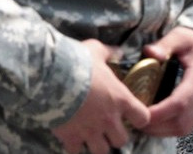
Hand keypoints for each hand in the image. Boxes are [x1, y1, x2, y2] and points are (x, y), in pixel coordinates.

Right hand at [51, 39, 150, 153]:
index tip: (132, 115)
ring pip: (102, 151)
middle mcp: (108, 119)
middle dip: (115, 135)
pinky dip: (74, 147)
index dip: (139, 118)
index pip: (142, 118)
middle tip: (107, 126)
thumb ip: (108, 52)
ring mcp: (90, 130)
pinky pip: (76, 151)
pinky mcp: (71, 137)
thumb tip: (118, 51)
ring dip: (98, 144)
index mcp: (119, 99)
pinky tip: (71, 138)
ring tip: (90, 136)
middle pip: (122, 140)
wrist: (51, 74)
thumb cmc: (76, 61)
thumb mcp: (95, 49)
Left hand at [138, 27, 192, 137]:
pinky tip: (154, 122)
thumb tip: (150, 53)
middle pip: (181, 122)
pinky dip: (169, 129)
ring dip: (162, 130)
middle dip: (156, 125)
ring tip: (141, 122)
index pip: (180, 102)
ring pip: (184, 128)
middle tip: (134, 119)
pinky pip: (187, 127)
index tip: (141, 113)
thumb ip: (166, 44)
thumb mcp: (181, 36)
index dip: (160, 112)